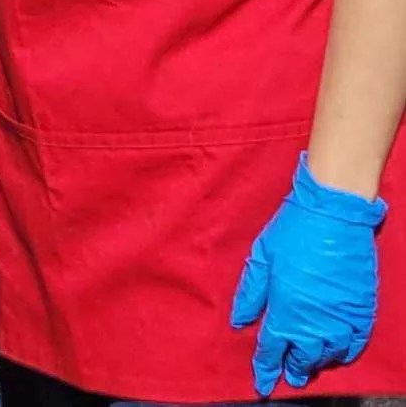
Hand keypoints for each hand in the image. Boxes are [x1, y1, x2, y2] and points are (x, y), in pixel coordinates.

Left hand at [230, 154, 385, 395]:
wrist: (334, 217)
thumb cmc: (292, 233)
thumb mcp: (261, 259)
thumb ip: (250, 294)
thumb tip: (238, 322)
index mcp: (285, 311)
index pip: (272, 350)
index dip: (266, 369)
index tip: (262, 385)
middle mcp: (315, 324)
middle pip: (303, 358)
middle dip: (294, 370)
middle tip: (289, 376)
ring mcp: (341, 321)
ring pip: (329, 356)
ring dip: (317, 363)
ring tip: (308, 366)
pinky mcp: (362, 313)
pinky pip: (354, 345)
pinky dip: (344, 354)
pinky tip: (337, 353)